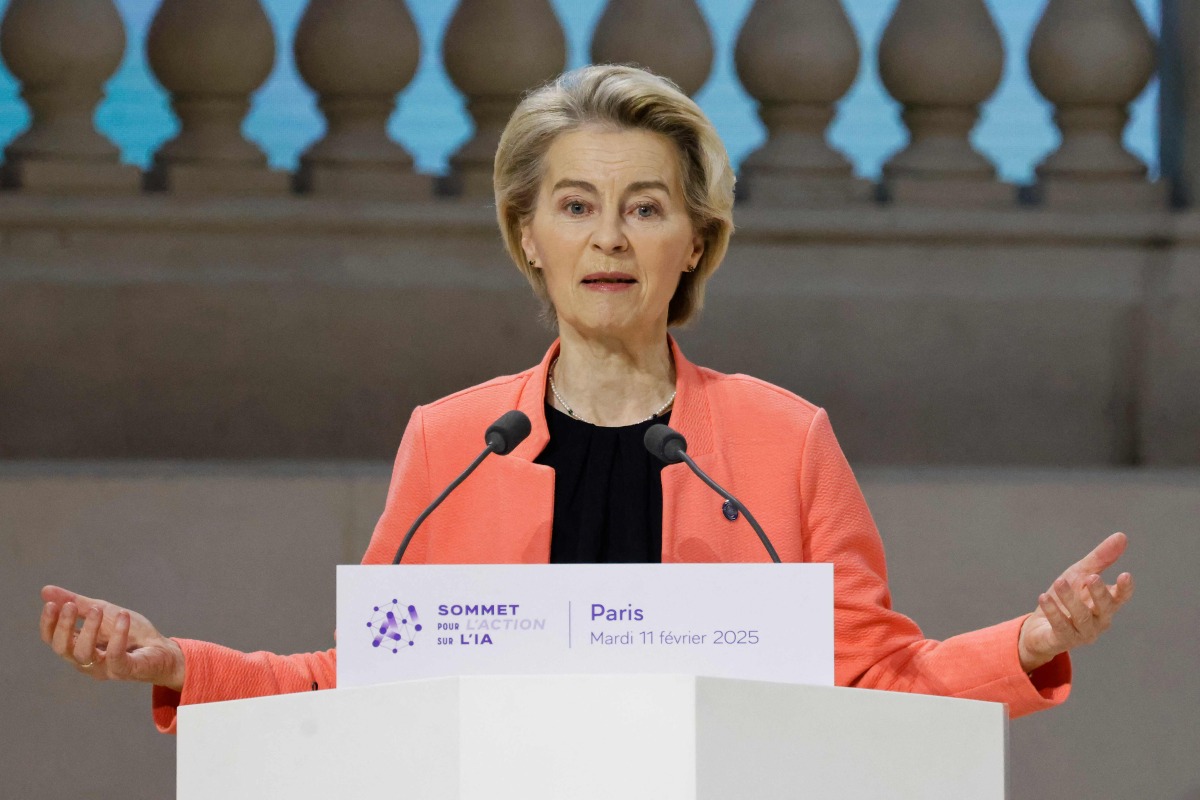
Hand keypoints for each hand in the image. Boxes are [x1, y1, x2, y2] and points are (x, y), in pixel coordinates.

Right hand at [39, 585, 185, 691]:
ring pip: (84, 654)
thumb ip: (78, 603)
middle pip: (63, 649)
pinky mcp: (125, 670)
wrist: (164, 649)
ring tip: (98, 608)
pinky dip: (117, 635)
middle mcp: (86, 661)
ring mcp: (104, 668)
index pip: (52, 640)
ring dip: (89, 629)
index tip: (51, 604)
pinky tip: (123, 616)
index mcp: (78, 647)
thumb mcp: (104, 612)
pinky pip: (115, 656)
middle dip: (64, 626)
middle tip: (71, 605)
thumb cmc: (132, 633)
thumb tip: (45, 590)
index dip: (48, 624)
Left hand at [1017, 532, 1134, 672]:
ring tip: (1060, 582)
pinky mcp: (1063, 640)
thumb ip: (1100, 559)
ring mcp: (1083, 633)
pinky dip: (1053, 612)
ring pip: (1081, 616)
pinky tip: (1043, 597)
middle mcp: (1099, 621)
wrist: (1038, 627)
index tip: (1125, 575)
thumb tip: (1122, 536)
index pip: (1120, 597)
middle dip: (1099, 593)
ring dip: (1070, 599)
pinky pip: (1060, 626)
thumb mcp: (1079, 574)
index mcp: (1106, 604)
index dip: (1124, 588)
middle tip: (1091, 577)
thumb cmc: (1064, 598)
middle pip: (1105, 608)